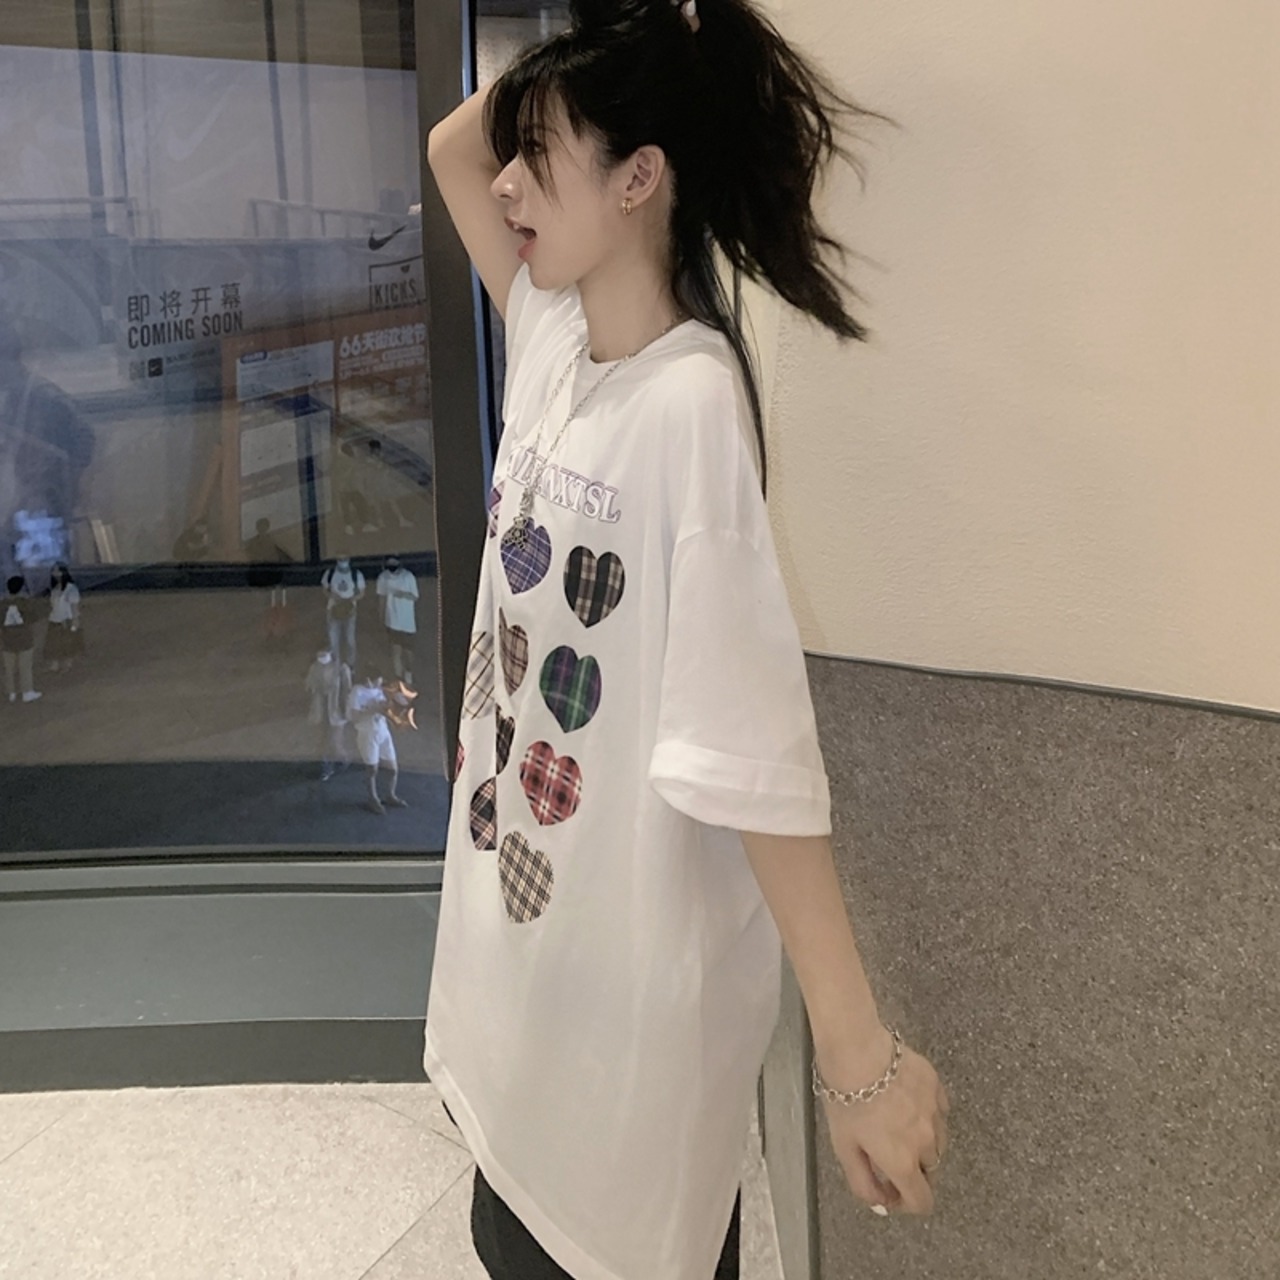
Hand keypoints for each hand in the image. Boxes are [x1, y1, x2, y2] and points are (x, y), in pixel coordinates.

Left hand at [816, 1028, 949, 1215]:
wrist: (856, 1049)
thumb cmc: (845, 1097)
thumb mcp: (844, 1147)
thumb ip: (863, 1182)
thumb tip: (881, 1203)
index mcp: (902, 1161)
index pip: (922, 1201)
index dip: (906, 1203)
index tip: (890, 1190)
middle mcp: (926, 1142)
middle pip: (929, 1171)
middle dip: (910, 1169)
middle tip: (886, 1149)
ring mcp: (935, 1113)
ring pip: (937, 1142)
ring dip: (921, 1142)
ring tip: (894, 1122)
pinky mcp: (937, 1087)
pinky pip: (939, 1112)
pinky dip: (927, 1115)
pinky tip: (905, 1102)